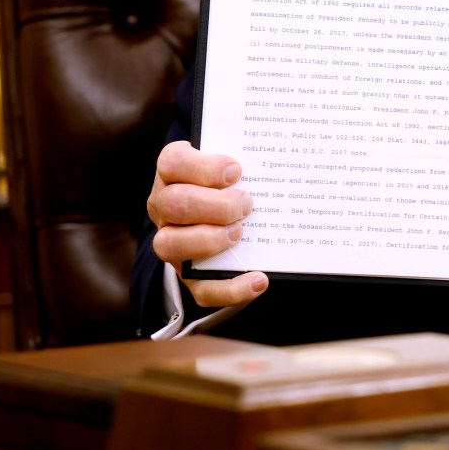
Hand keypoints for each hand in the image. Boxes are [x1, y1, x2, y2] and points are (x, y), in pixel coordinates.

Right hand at [147, 140, 268, 307]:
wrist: (223, 213)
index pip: (172, 163)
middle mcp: (164, 206)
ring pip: (169, 244)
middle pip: (173, 203)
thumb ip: (248, 159)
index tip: (236, 172)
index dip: (203, 168)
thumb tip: (284, 160)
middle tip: (246, 204)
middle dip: (215, 205)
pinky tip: (259, 279)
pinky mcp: (189, 275)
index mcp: (173, 172)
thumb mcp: (233, 165)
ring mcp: (172, 242)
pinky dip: (232, 288)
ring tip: (240, 233)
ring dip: (210, 240)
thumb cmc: (231, 182)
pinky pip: (201, 290)